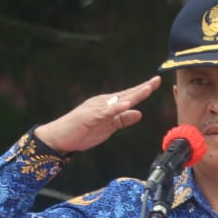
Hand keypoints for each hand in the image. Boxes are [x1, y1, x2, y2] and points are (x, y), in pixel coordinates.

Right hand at [33, 76, 161, 154]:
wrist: (60, 137)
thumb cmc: (82, 132)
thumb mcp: (108, 127)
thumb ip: (122, 120)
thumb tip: (139, 113)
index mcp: (108, 105)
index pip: (129, 96)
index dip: (142, 90)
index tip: (155, 82)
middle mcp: (104, 103)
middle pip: (127, 94)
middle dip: (143, 88)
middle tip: (157, 80)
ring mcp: (98, 108)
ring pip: (120, 100)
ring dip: (134, 94)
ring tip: (148, 89)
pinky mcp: (91, 116)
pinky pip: (107, 111)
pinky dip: (117, 107)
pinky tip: (128, 104)